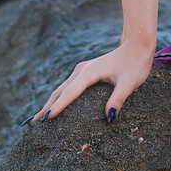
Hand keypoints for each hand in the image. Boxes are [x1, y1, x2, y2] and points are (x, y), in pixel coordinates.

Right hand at [30, 42, 154, 123]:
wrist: (136, 46)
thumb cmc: (134, 64)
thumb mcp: (130, 83)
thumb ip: (118, 99)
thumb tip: (109, 118)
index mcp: (89, 73)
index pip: (69, 92)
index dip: (58, 106)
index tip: (45, 118)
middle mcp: (81, 70)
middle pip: (59, 91)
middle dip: (46, 107)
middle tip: (33, 124)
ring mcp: (81, 70)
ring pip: (61, 88)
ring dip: (50, 102)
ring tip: (38, 118)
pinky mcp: (84, 72)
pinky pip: (67, 87)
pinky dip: (58, 97)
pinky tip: (55, 106)